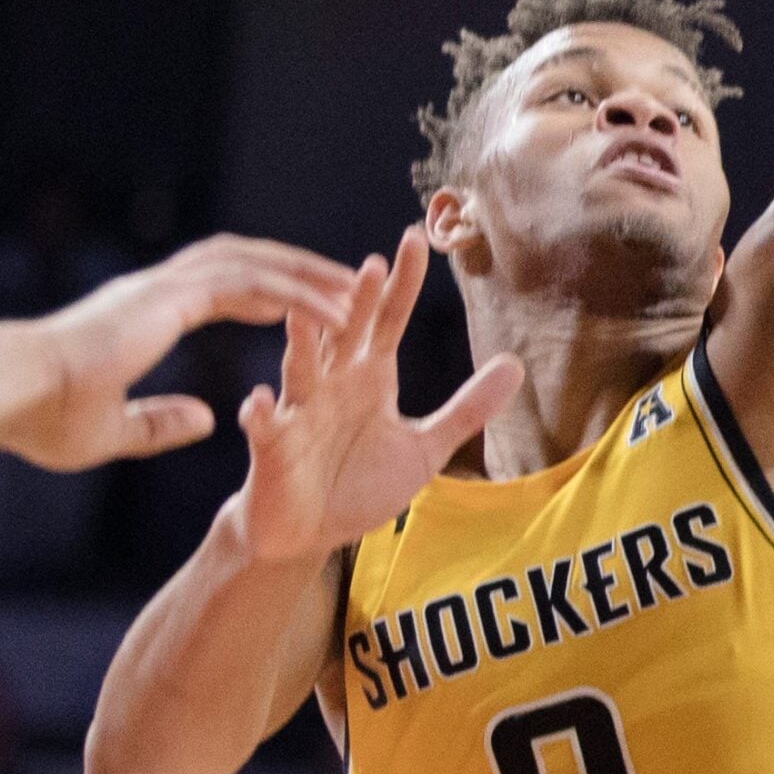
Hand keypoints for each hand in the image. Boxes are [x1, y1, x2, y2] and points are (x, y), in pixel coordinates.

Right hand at [0, 234, 358, 472]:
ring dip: (309, 274)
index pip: (222, 288)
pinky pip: (250, 286)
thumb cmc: (40, 418)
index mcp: (145, 311)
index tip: (303, 302)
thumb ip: (157, 422)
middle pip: (248, 262)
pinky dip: (296, 294)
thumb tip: (206, 418)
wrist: (6, 395)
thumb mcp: (110, 431)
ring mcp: (164, 287)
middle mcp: (159, 289)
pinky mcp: (169, 298)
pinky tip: (334, 310)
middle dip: (299, 268)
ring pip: (257, 264)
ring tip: (358, 288)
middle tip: (348, 281)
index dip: (266, 291)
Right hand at [231, 227, 523, 564]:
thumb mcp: (425, 447)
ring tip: (301, 312)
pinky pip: (265, 429)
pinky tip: (257, 402)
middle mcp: (333, 384)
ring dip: (301, 342)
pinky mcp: (274, 450)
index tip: (415, 240)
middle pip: (345, 334)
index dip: (402, 284)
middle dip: (355, 302)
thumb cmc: (361, 483)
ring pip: (300, 370)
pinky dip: (260, 416)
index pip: (388, 320)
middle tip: (372, 265)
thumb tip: (516, 364)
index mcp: (370, 376)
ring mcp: (301, 413)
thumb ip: (467, 408)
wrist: (309, 533)